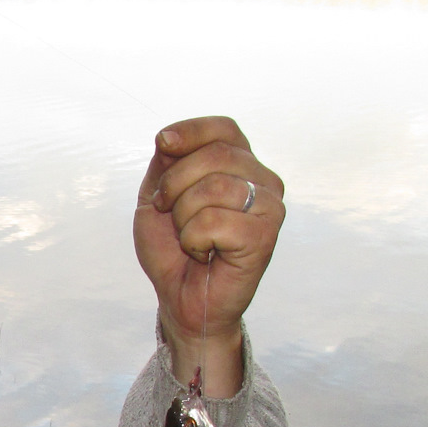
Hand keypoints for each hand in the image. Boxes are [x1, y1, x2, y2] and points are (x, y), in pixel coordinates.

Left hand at [133, 117, 284, 397]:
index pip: (224, 129)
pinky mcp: (265, 236)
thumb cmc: (174, 249)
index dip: (191, 131)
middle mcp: (263, 181)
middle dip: (175, 183)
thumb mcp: (158, 195)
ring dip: (183, 216)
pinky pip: (215, 222)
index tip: (163, 145)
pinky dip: (194, 240)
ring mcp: (269, 207)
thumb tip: (170, 138)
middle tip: (169, 212)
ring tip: (191, 237)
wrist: (180, 297)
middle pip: (214, 155)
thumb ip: (166, 162)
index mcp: (242, 165)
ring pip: (214, 187)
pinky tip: (203, 253)